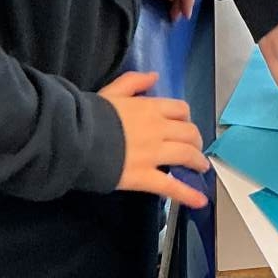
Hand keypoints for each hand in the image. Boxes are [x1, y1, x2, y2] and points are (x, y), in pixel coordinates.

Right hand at [99, 69, 208, 208]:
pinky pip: (171, 186)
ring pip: (186, 155)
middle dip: (196, 140)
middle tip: (195, 148)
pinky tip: (200, 201)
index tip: (185, 126)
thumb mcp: (112, 91)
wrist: (76, 137)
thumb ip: (133, 82)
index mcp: (149, 108)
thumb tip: (154, 76)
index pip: (180, 110)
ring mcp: (153, 154)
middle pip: (189, 133)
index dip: (186, 119)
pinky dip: (188, 194)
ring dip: (198, 161)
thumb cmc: (90, 115)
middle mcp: (157, 129)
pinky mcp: (144, 177)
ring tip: (201, 168)